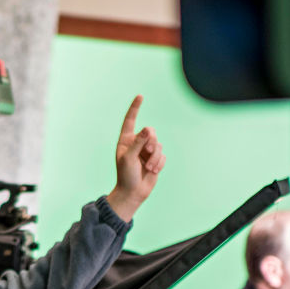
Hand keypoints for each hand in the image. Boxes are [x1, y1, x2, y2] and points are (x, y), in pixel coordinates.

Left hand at [106, 95, 165, 221]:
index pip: (131, 120)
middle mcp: (137, 143)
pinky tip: (152, 171)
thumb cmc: (126, 175)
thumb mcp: (129, 157)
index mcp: (126, 140)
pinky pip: (163, 155)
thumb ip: (138, 142)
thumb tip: (148, 129)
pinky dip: (159, 163)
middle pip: (151, 133)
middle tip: (146, 154)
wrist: (133, 192)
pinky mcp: (155, 159)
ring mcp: (146, 151)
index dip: (135, 108)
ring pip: (159, 144)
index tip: (140, 96)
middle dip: (151, 144)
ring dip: (155, 158)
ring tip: (148, 168)